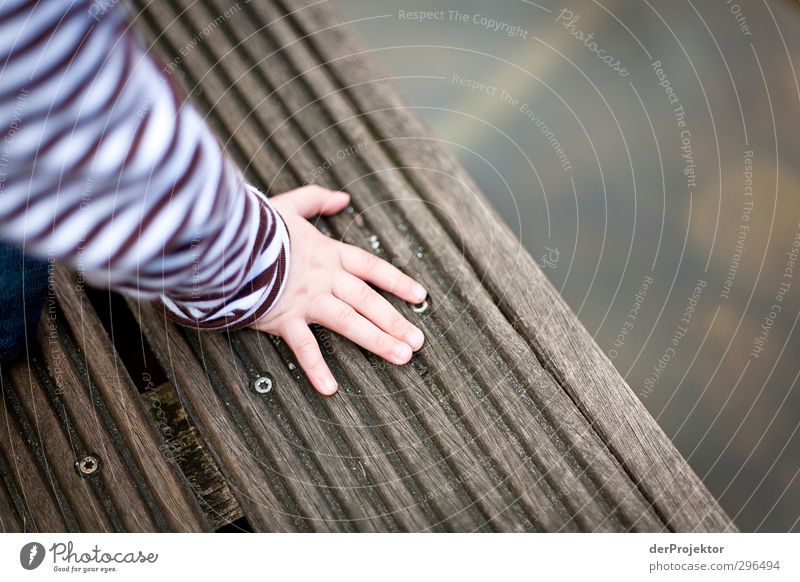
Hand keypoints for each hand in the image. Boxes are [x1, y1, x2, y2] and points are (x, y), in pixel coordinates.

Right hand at [250, 186, 426, 395]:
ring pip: (349, 322)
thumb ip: (316, 200)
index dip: (397, 282)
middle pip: (368, 300)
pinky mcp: (283, 317)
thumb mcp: (289, 205)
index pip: (372, 268)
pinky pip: (303, 347)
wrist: (226, 240)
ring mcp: (306, 299)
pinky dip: (316, 368)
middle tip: (418, 342)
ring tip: (402, 357)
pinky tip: (330, 388)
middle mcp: (324, 278)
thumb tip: (342, 197)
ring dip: (377, 340)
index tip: (419, 297)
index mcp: (328, 253)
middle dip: (396, 321)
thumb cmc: (255, 224)